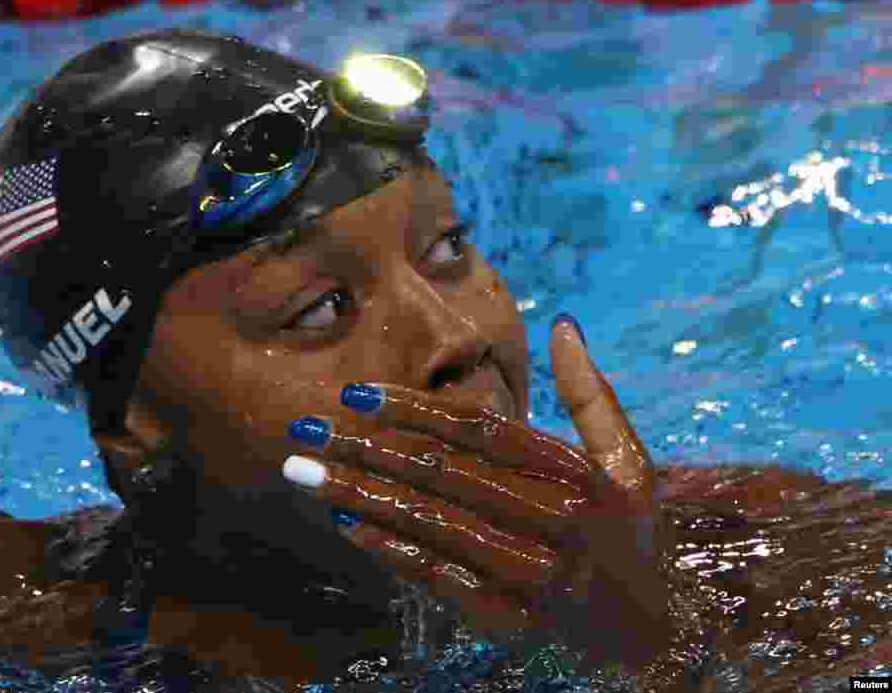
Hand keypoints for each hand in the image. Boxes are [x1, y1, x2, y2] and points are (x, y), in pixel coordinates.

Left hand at [281, 315, 668, 666]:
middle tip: (305, 429)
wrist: (653, 634)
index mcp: (578, 476)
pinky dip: (389, 549)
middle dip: (366, 448)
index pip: (481, 431)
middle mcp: (554, 523)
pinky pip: (439, 577)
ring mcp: (530, 574)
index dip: (413, 408)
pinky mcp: (510, 617)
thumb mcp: (630, 458)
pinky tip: (345, 522)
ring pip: (431, 523)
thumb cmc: (632, 533)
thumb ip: (592, 392)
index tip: (356, 393)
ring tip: (304, 472)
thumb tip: (562, 324)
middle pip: (443, 474)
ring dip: (361, 494)